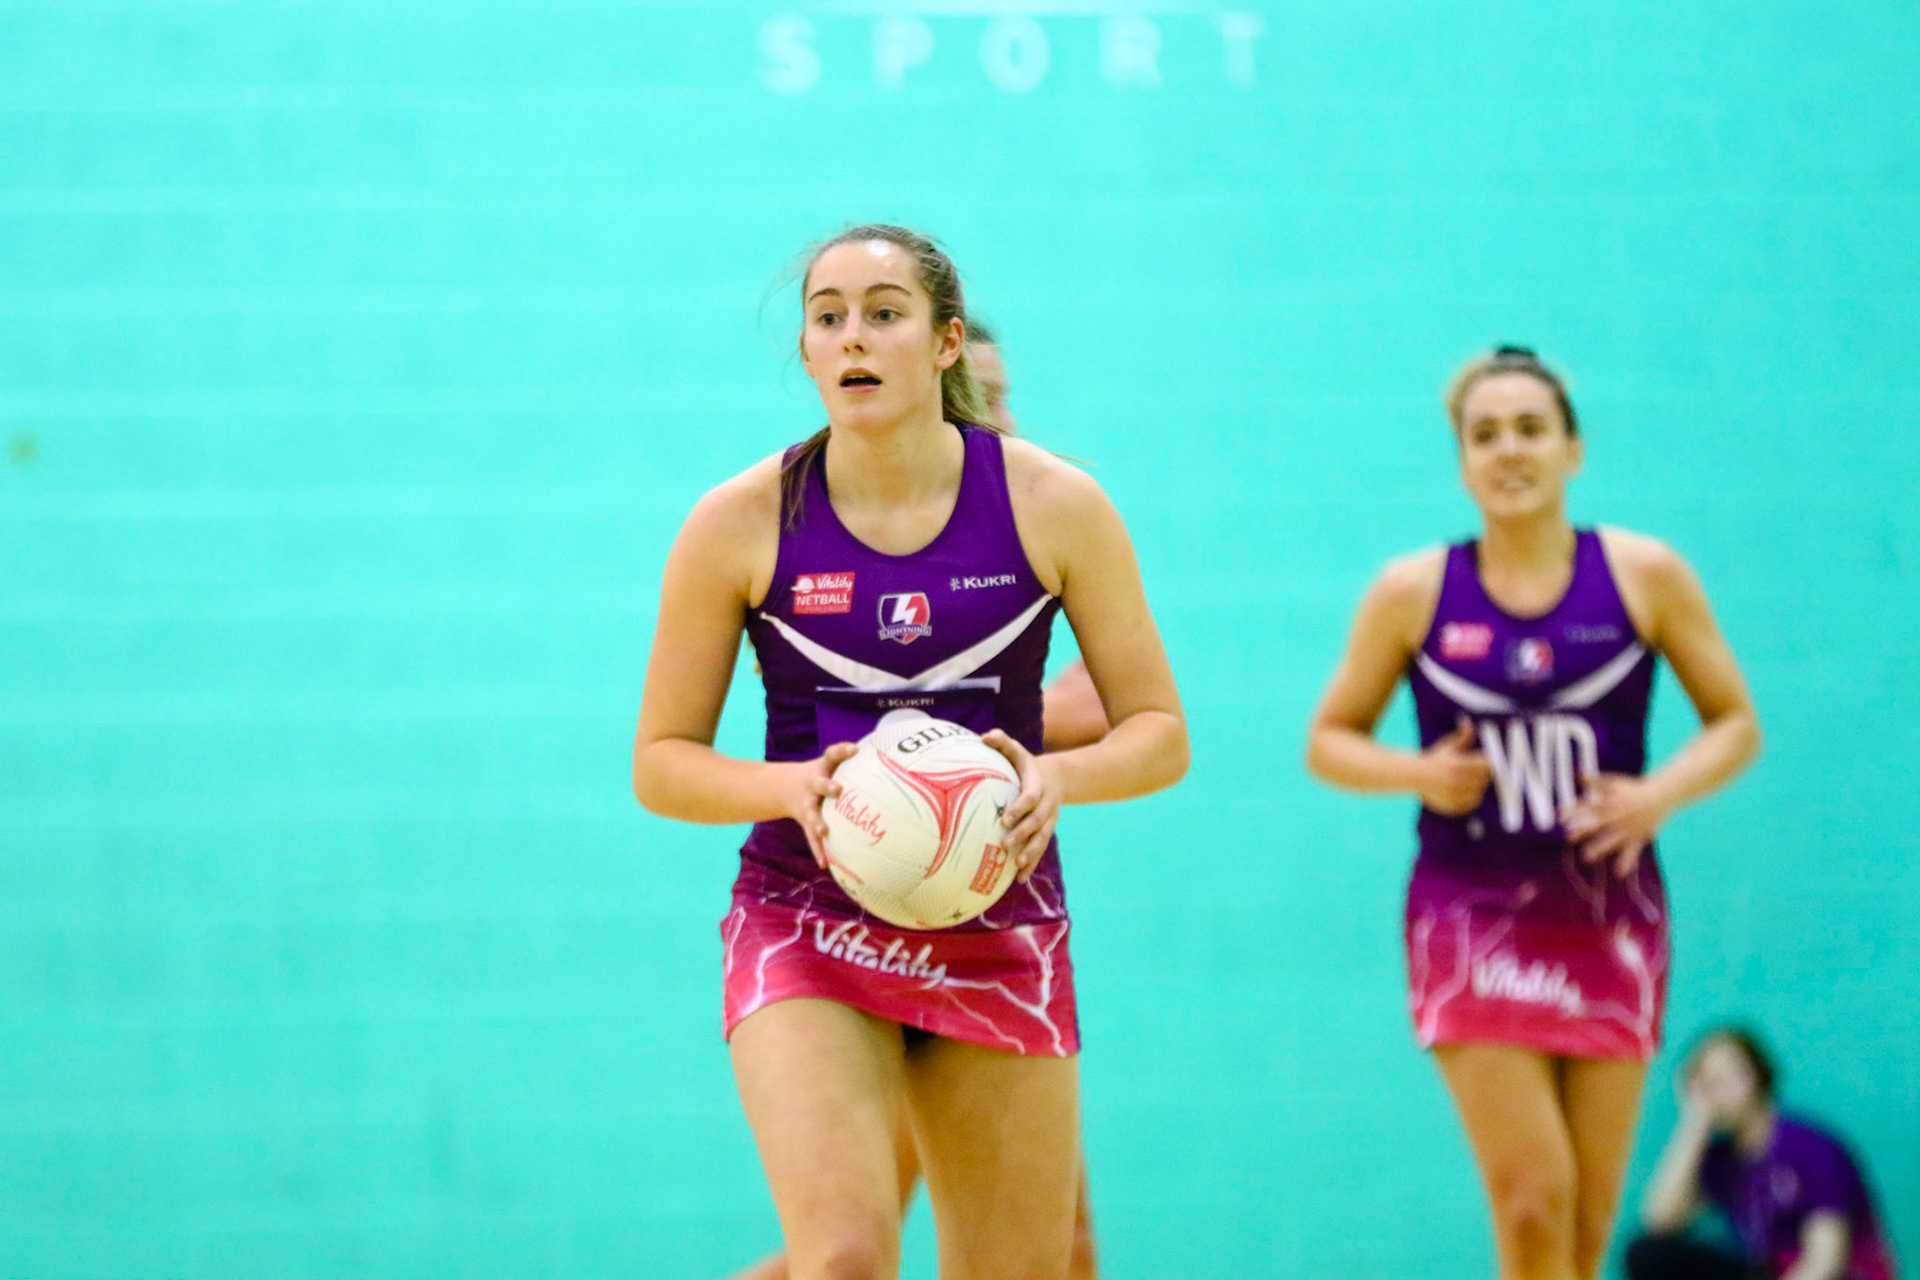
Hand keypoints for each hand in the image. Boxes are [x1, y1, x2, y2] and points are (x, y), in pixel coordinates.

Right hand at [780, 742, 859, 868]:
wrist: (785, 788)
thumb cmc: (823, 775)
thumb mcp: (832, 764)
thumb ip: (857, 764)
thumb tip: (893, 761)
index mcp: (822, 768)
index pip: (832, 755)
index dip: (842, 750)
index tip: (855, 749)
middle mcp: (813, 784)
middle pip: (819, 784)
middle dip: (828, 786)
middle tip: (838, 789)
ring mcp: (807, 803)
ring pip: (811, 813)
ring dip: (818, 822)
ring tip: (824, 831)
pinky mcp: (805, 821)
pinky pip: (811, 837)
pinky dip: (818, 850)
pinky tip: (824, 863)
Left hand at [981, 729, 1061, 881]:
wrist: (1056, 778)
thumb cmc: (1025, 765)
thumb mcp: (1016, 750)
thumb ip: (1001, 741)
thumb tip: (983, 737)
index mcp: (1038, 786)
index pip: (1031, 798)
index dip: (1020, 807)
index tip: (1005, 817)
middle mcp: (1047, 805)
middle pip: (1037, 822)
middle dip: (1023, 834)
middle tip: (1005, 844)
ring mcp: (1048, 821)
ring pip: (1041, 839)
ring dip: (1031, 852)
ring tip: (1017, 864)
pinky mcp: (1045, 832)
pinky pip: (1040, 850)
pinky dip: (1031, 864)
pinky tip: (1019, 878)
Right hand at [1420, 715, 1491, 815]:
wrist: (1415, 776)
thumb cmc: (1434, 759)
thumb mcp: (1448, 745)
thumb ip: (1462, 735)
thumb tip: (1467, 720)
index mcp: (1458, 765)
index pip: (1486, 765)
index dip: (1486, 762)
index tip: (1482, 761)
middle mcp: (1457, 782)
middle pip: (1484, 779)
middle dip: (1481, 774)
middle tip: (1473, 770)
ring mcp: (1455, 795)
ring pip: (1479, 792)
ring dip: (1477, 786)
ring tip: (1466, 781)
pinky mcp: (1454, 806)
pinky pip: (1472, 803)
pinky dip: (1471, 798)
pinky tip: (1462, 790)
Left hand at [1562, 772, 1668, 878]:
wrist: (1661, 796)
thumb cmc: (1634, 788)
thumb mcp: (1614, 782)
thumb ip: (1595, 781)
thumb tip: (1578, 774)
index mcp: (1611, 801)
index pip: (1589, 806)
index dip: (1574, 811)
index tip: (1560, 816)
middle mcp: (1620, 816)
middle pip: (1599, 823)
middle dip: (1584, 830)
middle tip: (1569, 837)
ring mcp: (1630, 828)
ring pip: (1613, 839)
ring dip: (1600, 848)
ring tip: (1586, 857)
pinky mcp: (1639, 837)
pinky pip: (1633, 851)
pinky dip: (1627, 862)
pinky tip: (1619, 873)